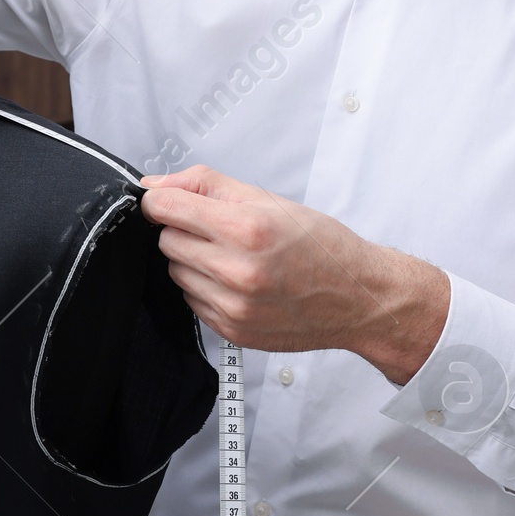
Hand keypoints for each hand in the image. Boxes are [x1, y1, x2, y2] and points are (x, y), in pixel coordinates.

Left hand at [139, 165, 450, 386]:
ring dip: (194, 261)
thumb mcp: (268, 199)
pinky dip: (206, 289)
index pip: (167, 209)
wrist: (358, 298)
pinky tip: (237, 282)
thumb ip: (206, 185)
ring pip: (176, 273)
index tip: (165, 202)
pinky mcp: (232, 331)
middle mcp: (238, 272)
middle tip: (220, 230)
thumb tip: (156, 185)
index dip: (160, 201)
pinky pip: (192, 302)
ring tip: (233, 257)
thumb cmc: (322, 246)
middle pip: (168, 241)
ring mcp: (233, 306)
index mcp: (247, 230)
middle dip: (185, 230)